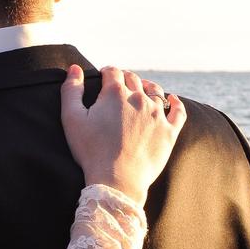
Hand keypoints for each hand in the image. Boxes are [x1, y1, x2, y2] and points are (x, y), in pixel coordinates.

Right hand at [60, 64, 186, 203]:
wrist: (117, 180)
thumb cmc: (91, 151)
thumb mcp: (72, 119)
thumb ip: (71, 90)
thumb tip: (75, 68)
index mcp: (115, 93)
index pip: (113, 71)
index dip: (107, 72)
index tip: (103, 76)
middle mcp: (139, 98)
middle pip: (133, 79)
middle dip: (125, 78)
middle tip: (119, 84)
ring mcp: (157, 115)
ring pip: (155, 91)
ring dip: (147, 87)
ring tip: (142, 89)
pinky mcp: (169, 132)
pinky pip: (178, 112)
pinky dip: (175, 103)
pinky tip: (172, 100)